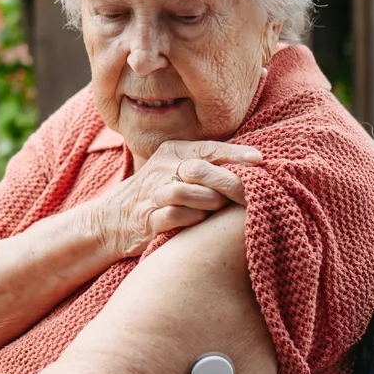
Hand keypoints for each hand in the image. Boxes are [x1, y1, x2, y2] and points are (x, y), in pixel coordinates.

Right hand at [96, 140, 261, 257]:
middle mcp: (162, 169)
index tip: (259, 160)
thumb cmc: (159, 194)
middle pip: (200, 170)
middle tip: (249, 194)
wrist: (113, 220)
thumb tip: (254, 164)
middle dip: (229, 182)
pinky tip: (199, 224)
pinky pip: (174, 217)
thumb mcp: (178, 170)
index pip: (208, 149)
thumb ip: (208, 166)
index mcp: (174, 152)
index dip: (235, 154)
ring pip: (187, 193)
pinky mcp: (148, 219)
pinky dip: (192, 220)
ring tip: (218, 209)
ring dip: (209, 202)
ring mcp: (153, 194)